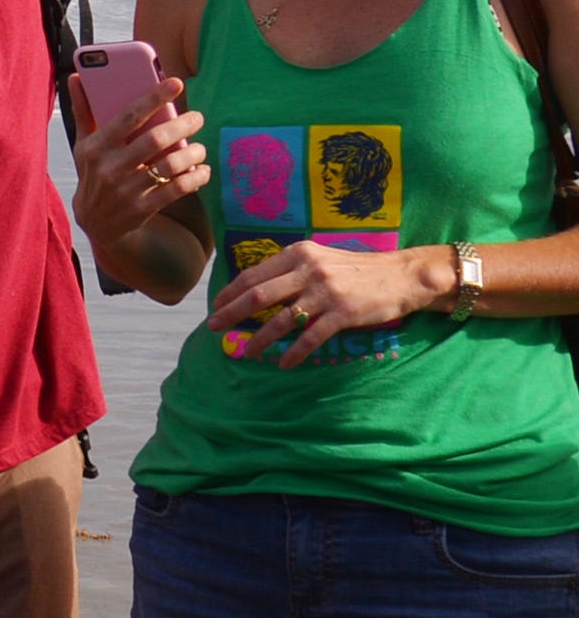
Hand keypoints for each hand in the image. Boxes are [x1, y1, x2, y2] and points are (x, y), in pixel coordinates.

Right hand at [69, 76, 210, 251]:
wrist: (95, 223)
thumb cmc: (94, 175)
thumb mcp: (83, 145)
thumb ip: (83, 112)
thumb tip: (76, 78)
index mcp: (96, 147)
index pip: (128, 117)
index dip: (154, 98)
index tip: (176, 83)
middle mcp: (110, 167)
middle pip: (155, 140)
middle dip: (183, 125)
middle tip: (197, 118)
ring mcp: (126, 190)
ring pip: (169, 166)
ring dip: (192, 153)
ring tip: (200, 147)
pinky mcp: (142, 208)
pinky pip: (176, 189)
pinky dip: (195, 178)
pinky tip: (201, 170)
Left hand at [206, 234, 453, 367]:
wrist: (403, 276)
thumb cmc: (357, 270)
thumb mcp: (320, 258)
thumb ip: (291, 269)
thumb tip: (256, 289)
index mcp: (298, 254)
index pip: (253, 274)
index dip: (230, 292)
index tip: (216, 306)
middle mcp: (308, 270)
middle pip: (258, 295)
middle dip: (231, 313)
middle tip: (213, 328)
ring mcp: (326, 292)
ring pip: (281, 320)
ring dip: (260, 339)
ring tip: (247, 352)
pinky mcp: (343, 313)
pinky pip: (310, 337)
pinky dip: (294, 353)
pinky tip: (283, 364)